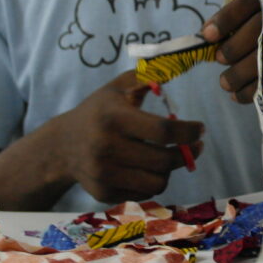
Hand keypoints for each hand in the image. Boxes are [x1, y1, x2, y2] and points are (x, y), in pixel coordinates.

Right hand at [53, 70, 203, 203]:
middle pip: (164, 160)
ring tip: (168, 157)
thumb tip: (175, 70)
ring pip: (158, 182)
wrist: (62, 145)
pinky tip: (146, 168)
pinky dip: (152, 182)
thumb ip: (146, 76)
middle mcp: (106, 147)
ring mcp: (104, 173)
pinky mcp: (104, 192)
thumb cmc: (98, 112)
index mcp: (113, 117)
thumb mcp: (117, 87)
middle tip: (196, 147)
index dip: (188, 132)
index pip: (163, 130)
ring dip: (169, 170)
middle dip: (187, 153)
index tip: (201, 130)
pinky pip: (144, 193)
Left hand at [200, 0, 262, 102]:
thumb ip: (228, 25)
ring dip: (240, 73)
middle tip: (220, 59)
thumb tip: (205, 36)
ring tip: (225, 82)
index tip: (208, 36)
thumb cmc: (259, 30)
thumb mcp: (247, 19)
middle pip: (260, 28)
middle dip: (234, 47)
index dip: (226, 19)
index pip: (247, 3)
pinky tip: (237, 94)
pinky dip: (251, 90)